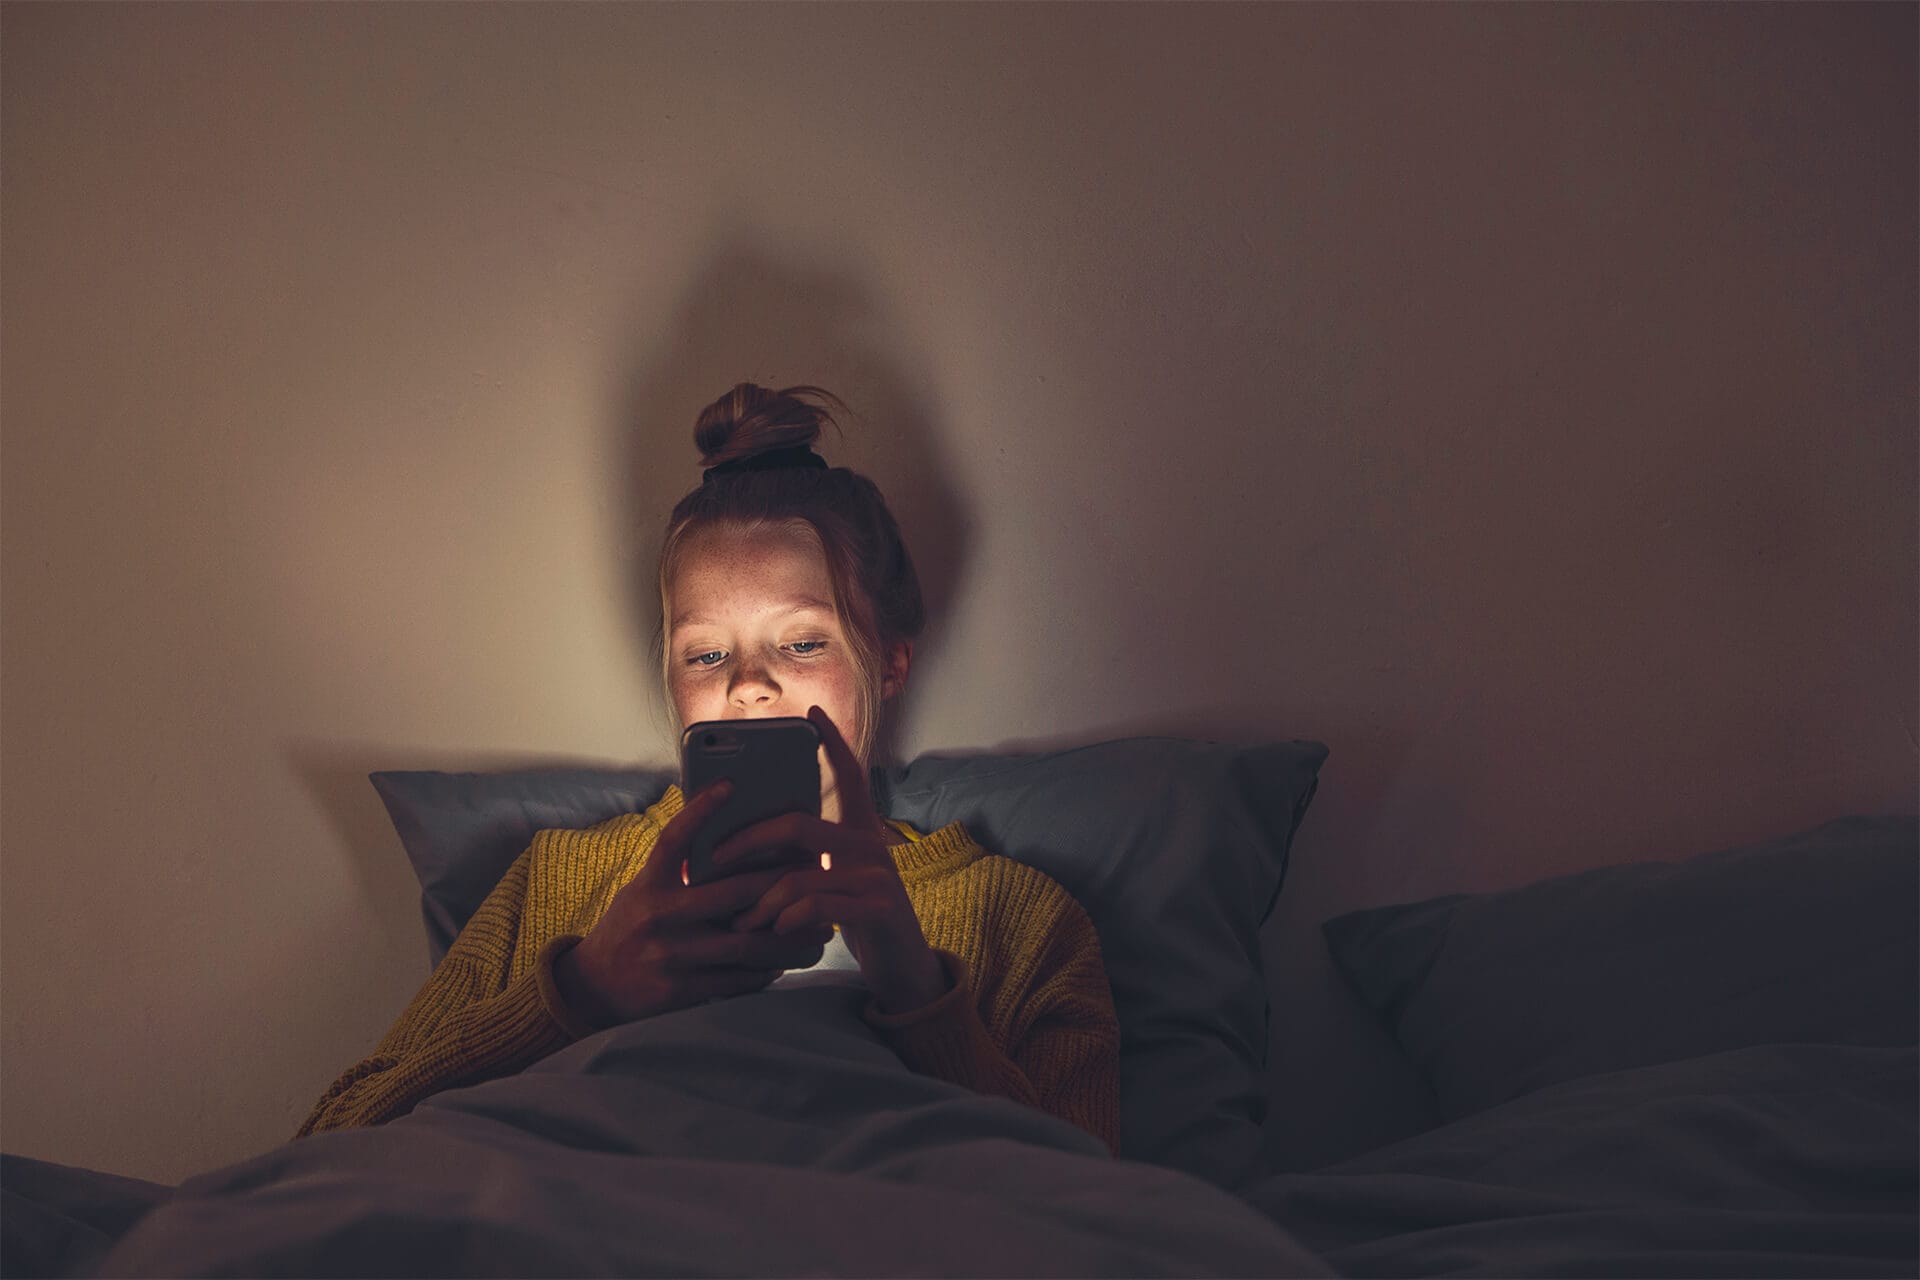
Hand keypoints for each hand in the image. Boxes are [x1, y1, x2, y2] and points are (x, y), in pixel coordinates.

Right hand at [554, 780, 835, 1027]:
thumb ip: (678, 873)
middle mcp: (658, 916)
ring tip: (819, 930)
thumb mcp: (642, 892)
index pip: (674, 840)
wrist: (591, 988)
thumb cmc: (629, 928)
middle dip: (778, 882)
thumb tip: (730, 842)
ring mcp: (669, 955)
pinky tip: (786, 962)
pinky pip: (735, 981)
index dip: (699, 810)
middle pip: (731, 893)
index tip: (731, 785)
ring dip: (787, 937)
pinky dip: (765, 971)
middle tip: (814, 872)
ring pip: (744, 943)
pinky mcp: (678, 991)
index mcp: (649, 885)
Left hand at [714, 705, 949, 1014]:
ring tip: (740, 920)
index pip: (851, 776)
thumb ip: (809, 858)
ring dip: (759, 901)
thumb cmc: (859, 920)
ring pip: (798, 874)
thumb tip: (747, 844)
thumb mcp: (837, 881)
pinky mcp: (878, 908)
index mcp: (861, 833)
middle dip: (748, 839)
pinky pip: (815, 906)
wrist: (905, 968)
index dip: (834, 743)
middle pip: (798, 825)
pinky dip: (784, 920)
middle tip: (716, 856)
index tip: (814, 714)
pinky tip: (774, 932)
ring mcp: (878, 875)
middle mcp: (872, 846)